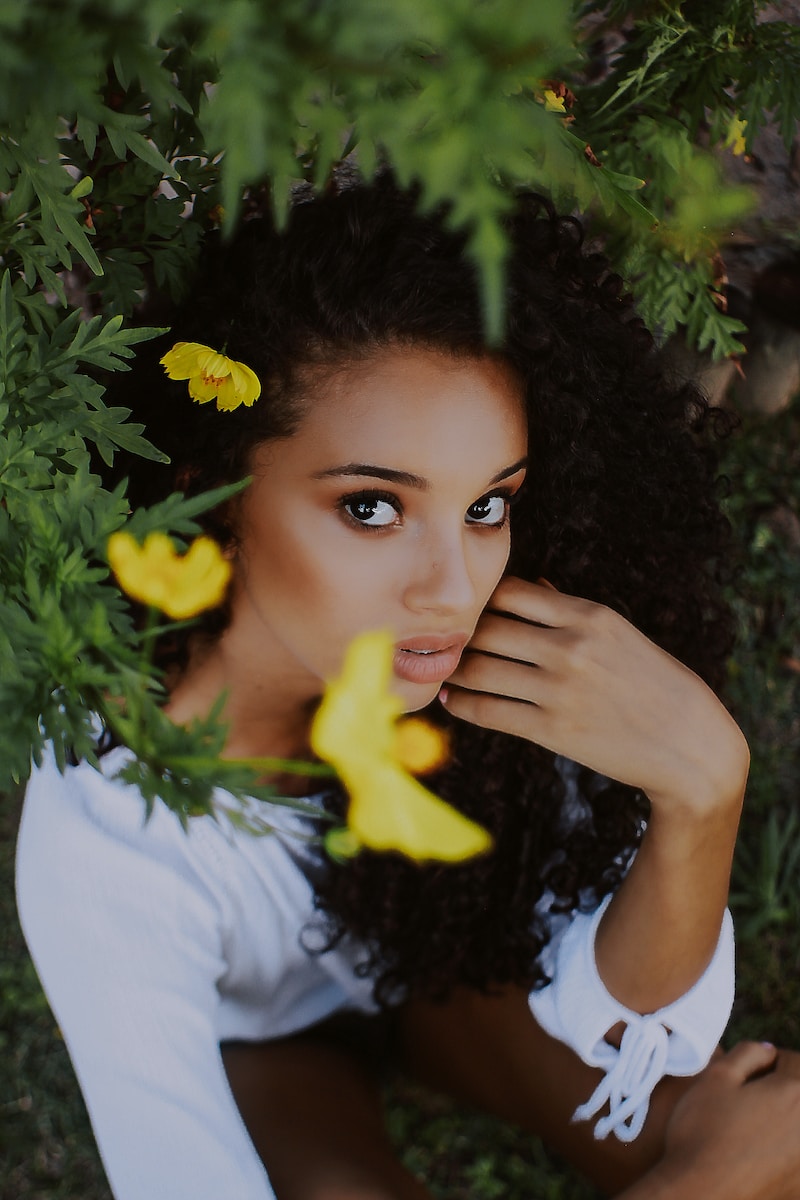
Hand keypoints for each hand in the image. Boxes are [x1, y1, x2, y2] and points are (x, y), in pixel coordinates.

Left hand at [442, 576, 747, 815]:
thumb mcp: (620, 634)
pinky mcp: (552, 729)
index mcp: (588, 615)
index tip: (470, 609)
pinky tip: (453, 699)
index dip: (482, 599)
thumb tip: (535, 586)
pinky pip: (489, 711)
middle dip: (461, 634)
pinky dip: (462, 704)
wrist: (690, 746)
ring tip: (442, 669)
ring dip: (454, 669)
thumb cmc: (655, 683)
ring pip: (480, 669)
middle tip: (442, 639)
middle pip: (488, 628)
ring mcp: (559, 689)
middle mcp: (570, 647)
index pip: (510, 591)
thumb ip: (572, 611)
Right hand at [633, 1042, 799, 1199]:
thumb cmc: (702, 1130)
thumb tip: (769, 1053)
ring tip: (755, 1125)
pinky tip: (757, 1152)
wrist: (698, 1194)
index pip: (796, 1061)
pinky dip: (783, 1148)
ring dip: (785, 1118)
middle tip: (753, 1097)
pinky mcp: (799, 1187)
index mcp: (794, 1093)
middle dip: (783, 1088)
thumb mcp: (715, 1076)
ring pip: (797, 1125)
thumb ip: (748, 1053)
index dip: (773, 1059)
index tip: (753, 1070)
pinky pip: (794, 1155)